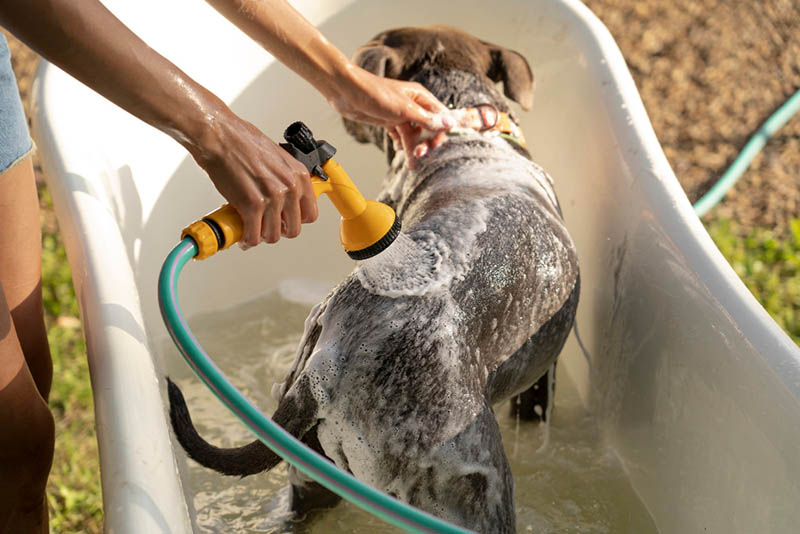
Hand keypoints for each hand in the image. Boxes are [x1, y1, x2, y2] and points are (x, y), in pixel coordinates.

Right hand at [187, 108, 317, 247]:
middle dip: (278, 231)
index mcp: (298, 175)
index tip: (284, 220)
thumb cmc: (242, 141)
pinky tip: (241, 235)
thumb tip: (284, 198)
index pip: (310, 213)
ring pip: (273, 236)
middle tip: (265, 227)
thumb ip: (284, 178)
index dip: (295, 220)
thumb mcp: (277, 157)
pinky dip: (246, 240)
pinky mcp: (252, 205)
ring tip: (251, 230)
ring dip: (261, 236)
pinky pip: (254, 236)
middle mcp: (289, 187)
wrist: (220, 135)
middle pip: (293, 229)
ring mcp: (272, 197)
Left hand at [324, 66, 454, 164]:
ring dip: (413, 148)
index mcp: (420, 97)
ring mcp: (400, 113)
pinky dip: (401, 144)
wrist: (347, 92)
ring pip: (413, 134)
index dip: (440, 132)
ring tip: (411, 163)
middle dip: (425, 143)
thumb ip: (427, 119)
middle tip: (420, 154)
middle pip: (427, 128)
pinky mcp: (388, 120)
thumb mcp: (404, 109)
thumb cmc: (375, 94)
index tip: (434, 146)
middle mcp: (413, 105)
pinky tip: (399, 150)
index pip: (440, 116)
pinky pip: (399, 135)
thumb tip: (449, 124)